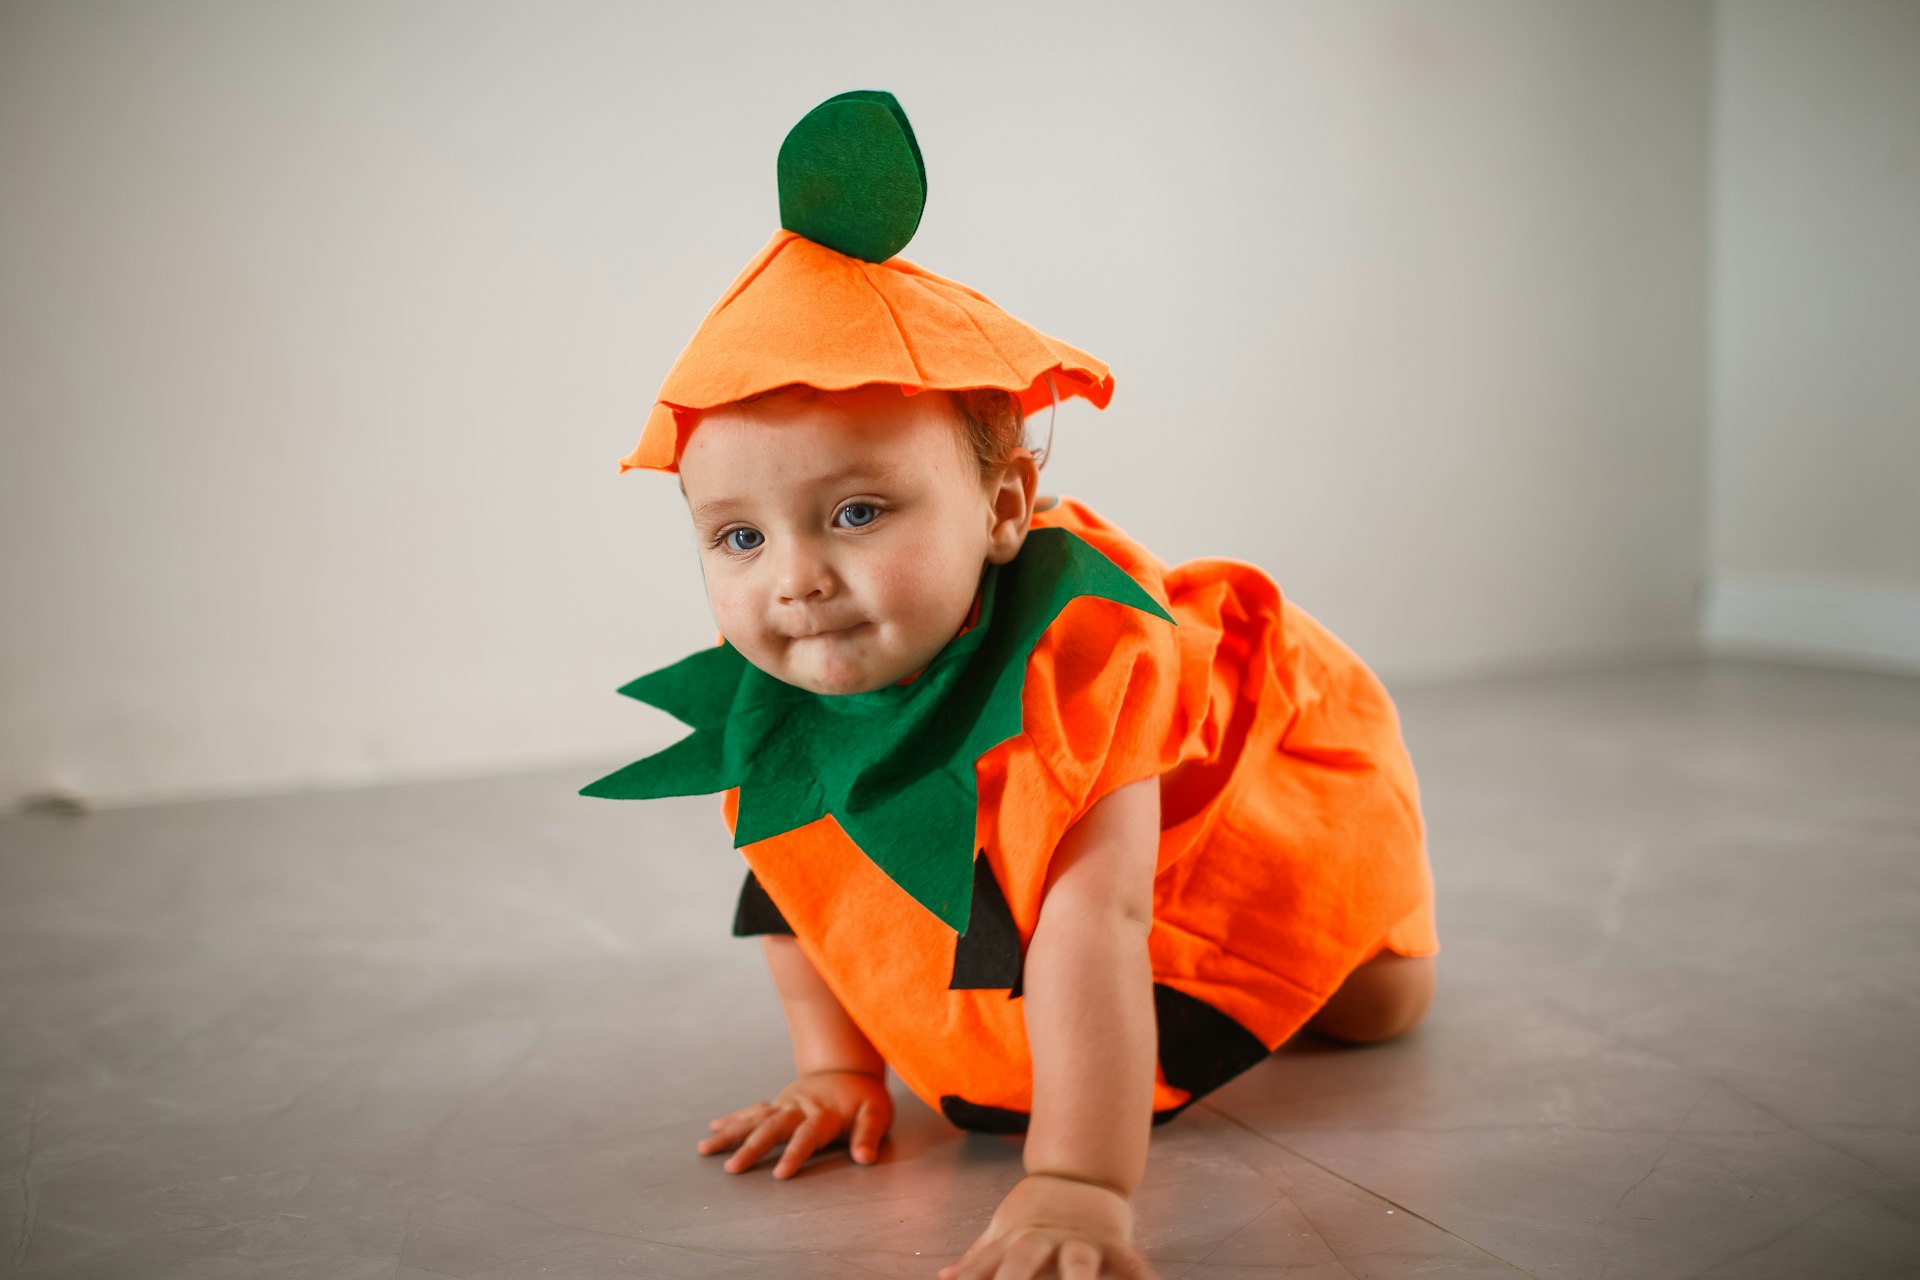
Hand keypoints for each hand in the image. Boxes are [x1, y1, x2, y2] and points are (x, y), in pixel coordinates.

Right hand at [695, 1068, 891, 1178]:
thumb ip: (869, 1135)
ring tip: (705, 1148)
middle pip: (773, 1128)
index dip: (795, 1154)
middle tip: (732, 1169)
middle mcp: (800, 1107)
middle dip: (751, 1149)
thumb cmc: (864, 1098)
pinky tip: (714, 1129)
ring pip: (755, 1119)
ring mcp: (785, 1104)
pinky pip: (753, 1111)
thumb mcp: (876, 1113)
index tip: (780, 1175)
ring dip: (731, 1133)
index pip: (807, 1136)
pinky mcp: (778, 1103)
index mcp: (824, 1114)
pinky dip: (734, 1119)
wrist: (847, 1069)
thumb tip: (865, 1158)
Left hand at [939, 1173, 1155, 1279]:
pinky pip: (1131, 1266)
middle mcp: (1044, 1241)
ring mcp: (1080, 1242)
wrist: (1080, 1170)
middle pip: (1024, 1261)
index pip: (984, 1267)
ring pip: (1078, 1265)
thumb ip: (978, 1260)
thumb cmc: (1035, 1212)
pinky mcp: (1114, 1244)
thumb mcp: (1002, 1232)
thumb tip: (944, 1277)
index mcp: (1014, 1240)